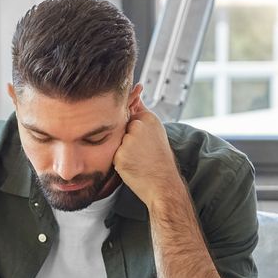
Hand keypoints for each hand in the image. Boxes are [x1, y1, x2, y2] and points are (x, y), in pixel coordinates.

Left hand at [113, 94, 183, 212]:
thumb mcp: (155, 130)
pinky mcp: (120, 155)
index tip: (141, 141)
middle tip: (143, 152)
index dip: (131, 128)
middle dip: (127, 140)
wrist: (164, 184)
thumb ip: (142, 112)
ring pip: (116, 141)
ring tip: (139, 159)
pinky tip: (134, 166)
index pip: (128, 114)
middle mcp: (139, 126)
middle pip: (120, 127)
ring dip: (123, 150)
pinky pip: (113, 154)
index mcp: (148, 118)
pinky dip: (120, 161)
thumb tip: (135, 93)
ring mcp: (129, 140)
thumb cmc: (159, 158)